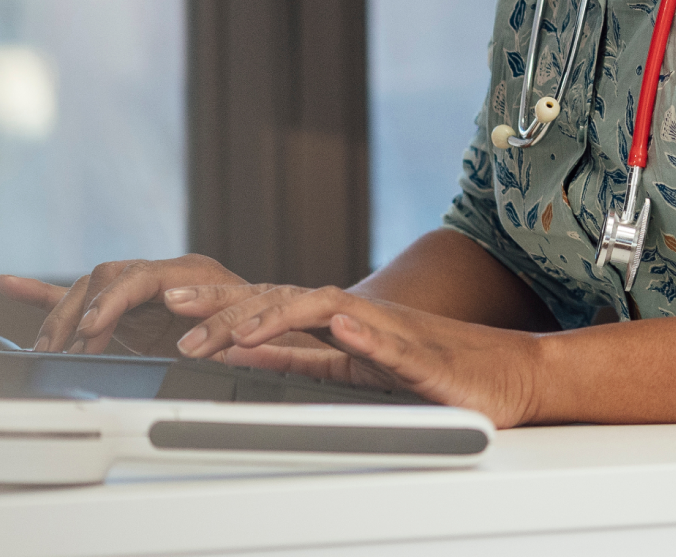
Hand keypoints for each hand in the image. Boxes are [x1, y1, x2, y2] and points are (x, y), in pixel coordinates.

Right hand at [0, 255, 249, 354]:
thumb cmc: (260, 337)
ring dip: (65, 318)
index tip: (92, 328)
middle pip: (108, 278)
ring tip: (46, 347)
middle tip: (66, 349)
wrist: (268, 333)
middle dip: (81, 313)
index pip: (140, 276)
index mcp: (192, 274)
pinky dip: (46, 293)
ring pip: (91, 289)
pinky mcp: (127, 309)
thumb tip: (194, 346)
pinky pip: (82, 295)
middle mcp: (164, 275)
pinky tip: (11, 283)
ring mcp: (142, 290)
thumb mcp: (242, 342)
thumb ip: (217, 341)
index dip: (112, 301)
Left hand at [164, 283, 544, 427]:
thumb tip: (241, 356)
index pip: (267, 307)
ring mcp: (386, 329)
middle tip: (172, 310)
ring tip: (232, 333)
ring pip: (321, 309)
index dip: (219, 305)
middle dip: (225, 304)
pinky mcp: (420, 351)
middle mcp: (355, 316)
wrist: (505, 375)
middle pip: (281, 300)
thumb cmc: (434, 374)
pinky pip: (387, 338)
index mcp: (336, 325)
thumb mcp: (349, 371)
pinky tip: (339, 326)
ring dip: (273, 317)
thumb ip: (298, 362)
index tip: (170, 307)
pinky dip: (361, 332)